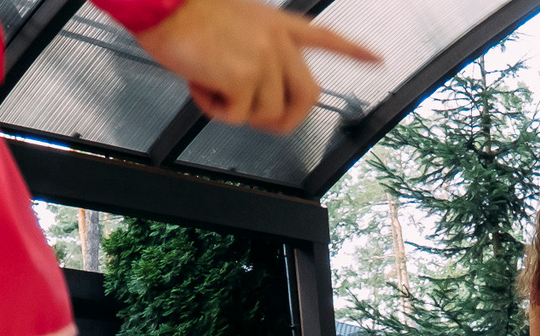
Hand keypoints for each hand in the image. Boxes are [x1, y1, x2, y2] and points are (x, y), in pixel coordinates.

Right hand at [133, 0, 377, 132]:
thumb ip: (258, 53)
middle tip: (252, 116)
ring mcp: (265, 59)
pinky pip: (237, 118)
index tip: (376, 60)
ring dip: (236, 112)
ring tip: (211, 84)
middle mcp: (278, 42)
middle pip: (308, 97)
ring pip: (268, 114)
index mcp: (278, 24)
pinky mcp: (245, 77)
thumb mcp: (236, 25)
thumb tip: (256, 95)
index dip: (353, 51)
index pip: (325, 36)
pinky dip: (214, 111)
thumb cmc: (187, 15)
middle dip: (282, 119)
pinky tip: (199, 85)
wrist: (162, 3)